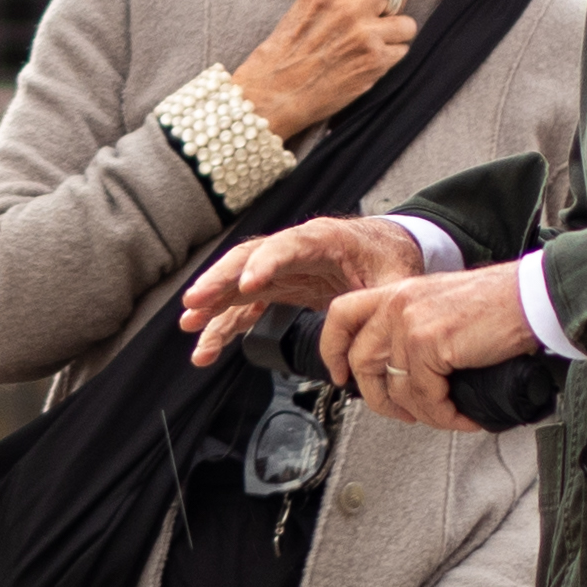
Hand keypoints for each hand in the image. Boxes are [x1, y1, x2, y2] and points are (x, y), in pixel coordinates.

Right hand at [181, 215, 422, 366]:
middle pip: (248, 260)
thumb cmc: (390, 258)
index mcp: (324, 239)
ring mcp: (280, 269)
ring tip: (189, 327)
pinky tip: (207, 346)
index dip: (265, 265)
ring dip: (212, 306)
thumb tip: (373, 343)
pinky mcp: (277, 287)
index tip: (246, 286)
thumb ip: (383, 305)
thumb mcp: (396, 279)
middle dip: (219, 281)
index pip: (287, 247)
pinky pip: (244, 306)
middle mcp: (292, 250)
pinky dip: (225, 325)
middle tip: (195, 302)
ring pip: (237, 283)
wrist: (388, 248)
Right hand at [228, 0, 419, 139]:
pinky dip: (389, 60)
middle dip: (391, 8)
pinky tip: (367, 65)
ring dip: (395, 37)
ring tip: (373, 48)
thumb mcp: (300, 10)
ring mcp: (365, 33)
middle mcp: (347, 6)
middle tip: (380, 24)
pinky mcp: (375, 59)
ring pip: (406, 25)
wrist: (274, 95)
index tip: (373, 4)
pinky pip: (401, 52)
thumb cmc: (281, 57)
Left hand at [323, 263, 543, 432]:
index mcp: (397, 291)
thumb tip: (403, 374)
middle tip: (406, 414)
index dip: (333, 350)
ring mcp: (410, 322)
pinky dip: (446, 416)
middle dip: (379, 399)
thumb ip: (414, 329)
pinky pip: (425, 396)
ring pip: (396, 388)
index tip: (339, 376)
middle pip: (361, 361)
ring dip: (423, 413)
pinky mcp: (429, 343)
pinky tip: (464, 416)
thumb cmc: (499, 304)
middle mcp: (397, 303)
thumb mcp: (442, 306)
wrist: (532, 298)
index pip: (341, 315)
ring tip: (448, 416)